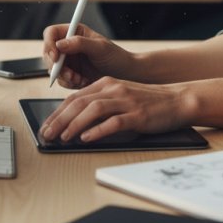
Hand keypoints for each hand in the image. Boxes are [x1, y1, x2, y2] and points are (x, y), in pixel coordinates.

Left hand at [39, 77, 191, 142]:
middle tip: (47, 134)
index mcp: (106, 84)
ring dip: (75, 124)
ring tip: (63, 137)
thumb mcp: (119, 97)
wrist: (176, 100)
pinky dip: (98, 130)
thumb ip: (100, 105)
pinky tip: (87, 138)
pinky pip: (114, 122)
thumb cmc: (146, 102)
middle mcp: (113, 89)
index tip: (46, 126)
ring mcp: (125, 101)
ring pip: (93, 109)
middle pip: (79, 102)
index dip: (57, 112)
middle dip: (59, 119)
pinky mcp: (137, 114)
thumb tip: (75, 124)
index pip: (75, 97)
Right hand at [42, 22, 132, 88]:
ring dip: (65, 77)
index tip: (55, 57)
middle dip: (57, 66)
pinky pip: (61, 80)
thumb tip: (59, 44)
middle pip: (48, 53)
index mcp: (74, 31)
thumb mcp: (100, 47)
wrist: (124, 75)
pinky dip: (70, 83)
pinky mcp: (70, 74)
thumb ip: (79, 43)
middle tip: (70, 74)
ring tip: (80, 79)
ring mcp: (68, 60)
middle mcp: (68, 45)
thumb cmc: (116, 57)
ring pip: (53, 69)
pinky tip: (84, 82)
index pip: (51, 33)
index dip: (49, 44)